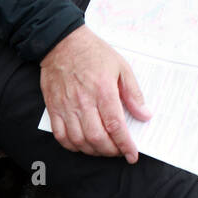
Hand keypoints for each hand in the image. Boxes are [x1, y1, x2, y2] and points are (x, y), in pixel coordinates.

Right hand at [39, 23, 150, 162]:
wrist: (62, 42)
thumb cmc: (93, 53)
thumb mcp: (121, 66)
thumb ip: (133, 93)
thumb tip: (144, 115)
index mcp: (103, 90)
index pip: (115, 126)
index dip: (125, 145)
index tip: (132, 155)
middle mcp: (83, 101)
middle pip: (97, 138)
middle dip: (111, 151)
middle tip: (119, 150)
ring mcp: (66, 106)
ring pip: (79, 141)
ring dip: (93, 151)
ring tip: (103, 148)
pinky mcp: (53, 107)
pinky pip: (61, 136)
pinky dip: (72, 146)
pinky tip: (82, 145)